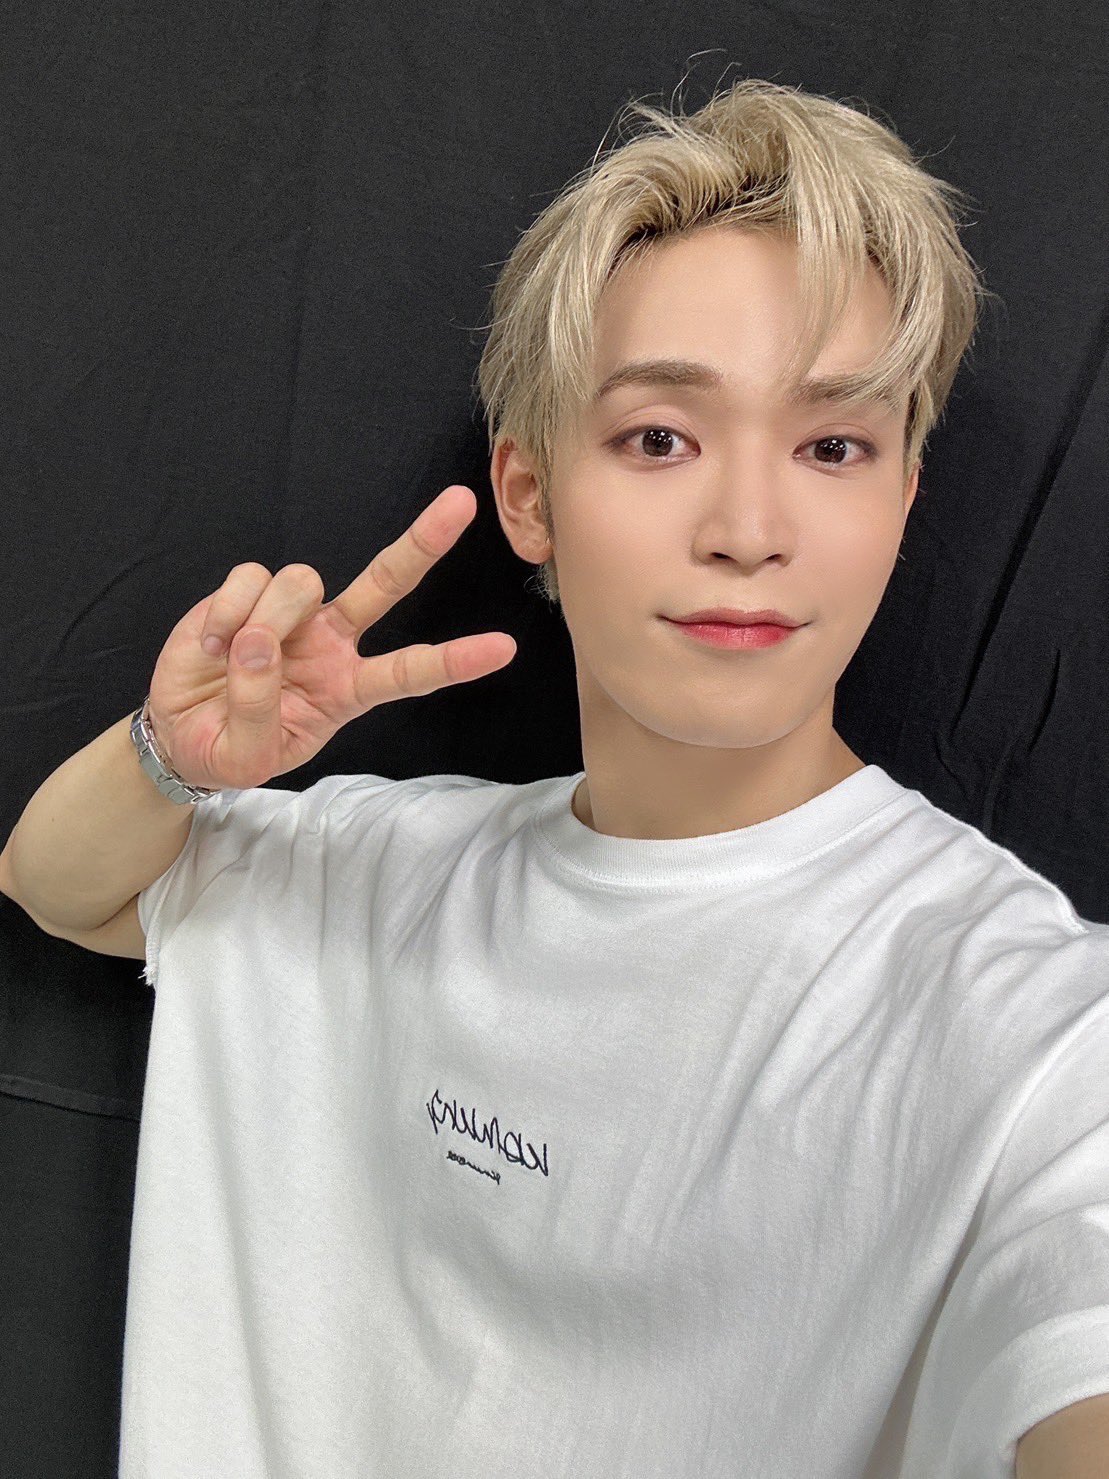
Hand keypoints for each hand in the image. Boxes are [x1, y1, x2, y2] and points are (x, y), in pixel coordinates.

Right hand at [145, 485, 516, 790]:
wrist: (178, 732)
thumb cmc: (228, 746)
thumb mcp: (248, 756)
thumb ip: (258, 709)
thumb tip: (258, 646)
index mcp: (349, 688)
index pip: (409, 672)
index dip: (454, 661)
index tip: (503, 649)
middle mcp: (332, 641)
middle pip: (387, 583)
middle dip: (423, 542)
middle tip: (463, 503)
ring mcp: (293, 614)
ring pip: (302, 583)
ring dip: (266, 621)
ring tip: (231, 658)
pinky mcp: (250, 592)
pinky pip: (250, 579)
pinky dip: (227, 611)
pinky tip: (212, 644)